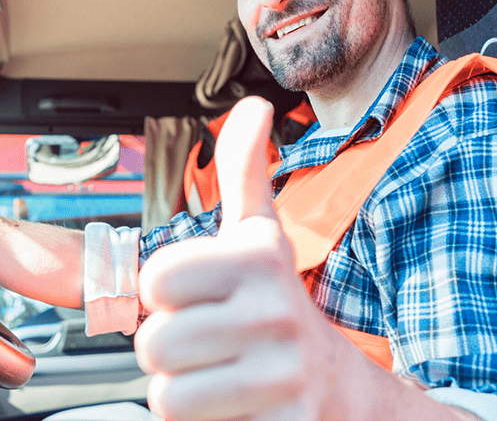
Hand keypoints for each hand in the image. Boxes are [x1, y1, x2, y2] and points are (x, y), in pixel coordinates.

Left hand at [135, 97, 356, 420]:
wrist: (343, 391)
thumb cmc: (282, 308)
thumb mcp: (263, 237)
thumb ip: (245, 173)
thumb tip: (252, 106)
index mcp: (257, 261)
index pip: (153, 280)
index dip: (165, 295)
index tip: (198, 296)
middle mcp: (273, 314)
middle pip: (154, 343)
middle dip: (172, 348)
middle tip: (211, 344)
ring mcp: (281, 376)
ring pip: (167, 395)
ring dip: (184, 391)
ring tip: (220, 375)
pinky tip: (237, 406)